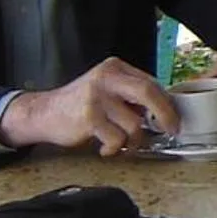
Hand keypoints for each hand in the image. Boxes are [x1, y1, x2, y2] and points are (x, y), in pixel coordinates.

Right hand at [0, 58, 174, 156]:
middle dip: (165, 114)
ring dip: (134, 140)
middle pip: (148, 93)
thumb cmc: (79, 105)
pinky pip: (117, 139)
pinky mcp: (89, 117)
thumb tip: (164, 111)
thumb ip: (130, 95)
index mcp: (114, 68)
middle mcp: (106, 78)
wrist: (43, 113)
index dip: (166, 103)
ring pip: (134, 123)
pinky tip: (106, 148)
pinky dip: (116, 149)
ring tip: (124, 144)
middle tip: (170, 129)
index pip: (150, 83)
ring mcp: (96, 97)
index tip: (173, 118)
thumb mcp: (106, 90)